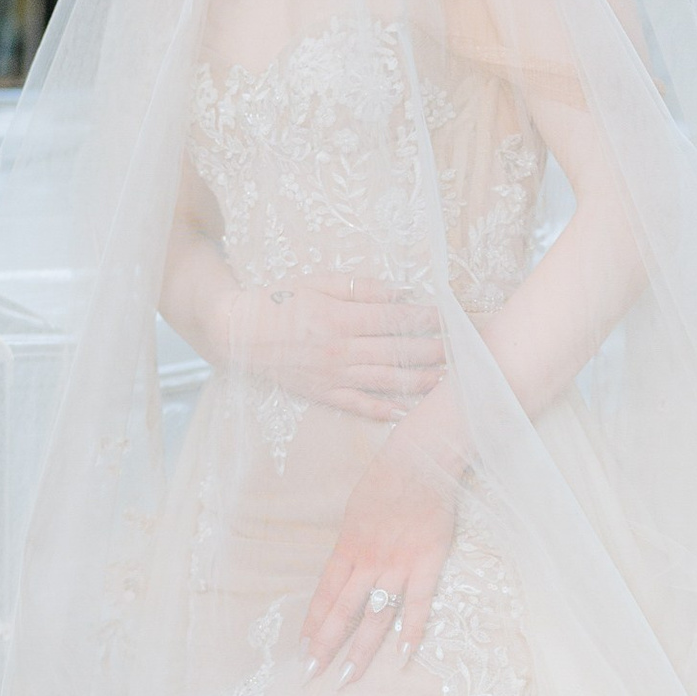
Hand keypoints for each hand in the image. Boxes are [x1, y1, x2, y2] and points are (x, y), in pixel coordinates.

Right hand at [233, 276, 443, 421]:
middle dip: (431, 351)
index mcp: (341, 319)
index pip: (394, 320)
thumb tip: (398, 293)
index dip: (425, 320)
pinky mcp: (322, 393)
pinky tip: (405, 412)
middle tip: (460, 352)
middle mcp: (341, 351)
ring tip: (445, 381)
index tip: (448, 319)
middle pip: (396, 352)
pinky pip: (357, 405)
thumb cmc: (277, 301)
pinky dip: (382, 410)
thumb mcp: (317, 282)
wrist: (237, 332)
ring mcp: (332, 376)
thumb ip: (359, 288)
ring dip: (417, 382)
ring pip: (384, 381)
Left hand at [304, 424, 461, 683]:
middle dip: (326, 646)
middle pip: (342, 611)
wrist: (421, 457)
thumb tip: (345, 569)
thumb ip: (352, 543)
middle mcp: (367, 561)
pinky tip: (402, 655)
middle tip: (312, 675)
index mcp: (347, 547)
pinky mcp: (428, 561)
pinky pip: (418, 602)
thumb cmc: (387, 477)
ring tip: (347, 678)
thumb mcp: (356, 511)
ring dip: (360, 649)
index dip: (313, 624)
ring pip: (375, 615)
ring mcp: (398, 563)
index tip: (303, 649)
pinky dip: (411, 629)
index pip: (325, 594)